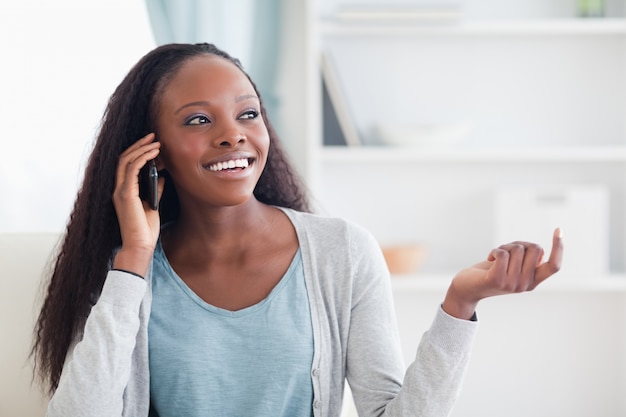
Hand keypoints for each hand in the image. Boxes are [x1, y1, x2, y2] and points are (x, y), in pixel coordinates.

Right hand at [112, 133, 163, 275]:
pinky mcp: (125, 194)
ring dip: (142, 149)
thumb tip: (161, 175)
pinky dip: (143, 158)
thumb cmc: (145, 229)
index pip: (126, 165)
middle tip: (153, 136)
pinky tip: (154, 154)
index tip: (152, 143)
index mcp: (123, 191)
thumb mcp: (152, 204)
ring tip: (156, 142)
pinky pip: (132, 169)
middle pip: (124, 158)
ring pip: (126, 161)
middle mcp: (118, 189)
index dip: (137, 151)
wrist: (140, 245)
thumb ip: (154, 189)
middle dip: (139, 145)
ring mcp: (120, 191)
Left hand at [443, 228, 563, 319]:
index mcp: (533, 282)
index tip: (559, 230)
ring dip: (505, 247)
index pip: (554, 266)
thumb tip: (540, 250)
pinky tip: (489, 258)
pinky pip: (503, 253)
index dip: (559, 248)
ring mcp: (512, 284)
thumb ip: (527, 259)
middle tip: (505, 253)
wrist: (466, 288)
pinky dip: (495, 250)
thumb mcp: (512, 266)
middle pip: (534, 249)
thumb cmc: (490, 272)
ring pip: (517, 249)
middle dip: (519, 244)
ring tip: (496, 258)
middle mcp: (525, 285)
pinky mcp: (497, 279)